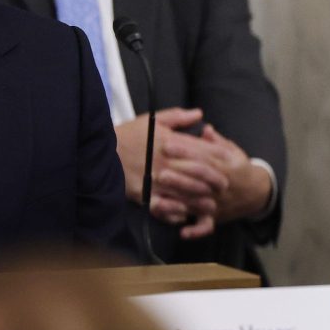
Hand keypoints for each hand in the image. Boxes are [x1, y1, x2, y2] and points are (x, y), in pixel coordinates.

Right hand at [114, 109, 227, 228]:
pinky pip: (164, 207)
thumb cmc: (129, 134)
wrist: (101, 150)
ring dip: (200, 200)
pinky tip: (185, 215)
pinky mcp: (144, 194)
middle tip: (224, 188)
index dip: (217, 160)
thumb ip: (178, 117)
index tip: (228, 164)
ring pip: (185, 193)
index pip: (200, 152)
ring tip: (211, 205)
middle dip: (213, 182)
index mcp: (170, 143)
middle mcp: (166, 163)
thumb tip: (199, 114)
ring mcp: (156, 181)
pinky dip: (176, 212)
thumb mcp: (153, 120)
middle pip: (197, 174)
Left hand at [161, 123, 273, 227]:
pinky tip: (182, 232)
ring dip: (179, 202)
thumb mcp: (232, 151)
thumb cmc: (238, 168)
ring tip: (160, 200)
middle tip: (159, 172)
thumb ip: (217, 141)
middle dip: (179, 176)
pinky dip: (195, 231)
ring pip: (198, 203)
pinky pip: (205, 226)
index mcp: (225, 165)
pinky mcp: (215, 216)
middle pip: (199, 180)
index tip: (167, 144)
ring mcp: (218, 202)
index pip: (203, 156)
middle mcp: (221, 185)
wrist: (256, 192)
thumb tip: (205, 129)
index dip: (185, 151)